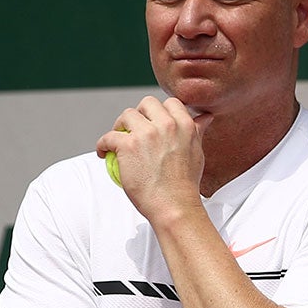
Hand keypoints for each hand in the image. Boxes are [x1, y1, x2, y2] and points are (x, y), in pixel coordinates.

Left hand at [96, 97, 206, 222]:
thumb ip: (196, 132)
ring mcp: (146, 134)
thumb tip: (204, 117)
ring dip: (119, 125)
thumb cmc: (185, 183)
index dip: (160, 111)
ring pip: (126, 116)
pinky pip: (108, 137)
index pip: (170, 103)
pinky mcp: (128, 145)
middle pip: (147, 103)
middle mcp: (167, 125)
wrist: (174, 205)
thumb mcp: (197, 152)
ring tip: (118, 139)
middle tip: (134, 128)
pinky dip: (102, 144)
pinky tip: (104, 152)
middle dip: (139, 113)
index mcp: (186, 125)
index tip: (153, 121)